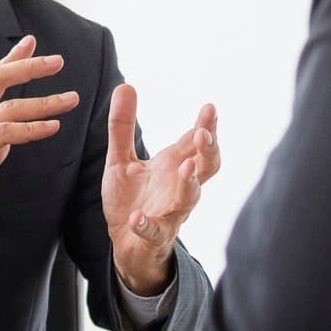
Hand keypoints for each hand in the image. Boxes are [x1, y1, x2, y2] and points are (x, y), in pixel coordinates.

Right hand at [0, 35, 77, 244]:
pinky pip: (0, 137)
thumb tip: (11, 136)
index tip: (31, 42)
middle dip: (28, 68)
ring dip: (42, 102)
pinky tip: (51, 127)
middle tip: (58, 60)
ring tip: (70, 99)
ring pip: (6, 109)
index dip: (12, 60)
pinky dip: (28, 130)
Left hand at [102, 84, 218, 294]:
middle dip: (209, 150)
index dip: (206, 125)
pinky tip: (138, 218)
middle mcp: (179, 186)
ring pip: (190, 198)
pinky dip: (147, 225)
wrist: (126, 244)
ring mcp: (170, 211)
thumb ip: (122, 126)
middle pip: (207, 167)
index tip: (210, 107)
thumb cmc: (132, 199)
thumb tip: (125, 85)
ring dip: (190, 183)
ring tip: (186, 167)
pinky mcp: (155, 235)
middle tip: (205, 133)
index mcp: (174, 165)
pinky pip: (155, 231)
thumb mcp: (121, 159)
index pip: (196, 142)